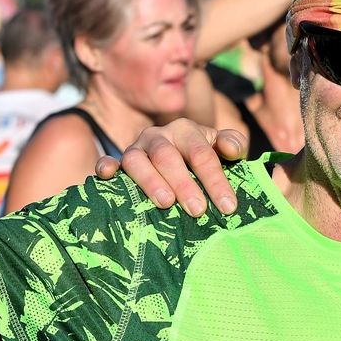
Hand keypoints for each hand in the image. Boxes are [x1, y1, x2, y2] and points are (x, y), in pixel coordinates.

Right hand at [94, 118, 246, 215]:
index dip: (216, 180)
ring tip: (166, 203)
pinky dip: (106, 167)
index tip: (228, 206)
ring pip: (137, 161)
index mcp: (186, 130)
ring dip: (151, 181)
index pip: (202, 154)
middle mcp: (159, 136)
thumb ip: (232, 144)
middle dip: (184, 184)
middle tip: (198, 210)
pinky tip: (107, 176)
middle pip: (168, 157)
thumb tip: (234, 149)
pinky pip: (109, 162)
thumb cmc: (201, 159)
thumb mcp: (220, 148)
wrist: (174, 158)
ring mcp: (136, 149)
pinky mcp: (118, 162)